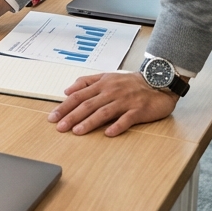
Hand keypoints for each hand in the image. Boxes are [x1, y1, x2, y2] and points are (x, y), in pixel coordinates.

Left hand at [48, 71, 178, 135]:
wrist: (159, 81)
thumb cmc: (131, 82)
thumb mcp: (107, 76)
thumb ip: (86, 82)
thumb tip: (67, 90)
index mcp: (102, 84)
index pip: (78, 95)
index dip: (64, 106)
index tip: (52, 117)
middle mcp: (111, 91)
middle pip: (88, 104)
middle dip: (72, 116)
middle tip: (59, 127)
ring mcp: (125, 101)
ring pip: (104, 112)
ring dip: (89, 122)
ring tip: (77, 131)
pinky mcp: (139, 110)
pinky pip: (127, 119)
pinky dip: (118, 126)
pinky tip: (109, 133)